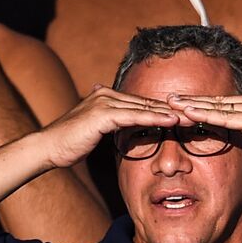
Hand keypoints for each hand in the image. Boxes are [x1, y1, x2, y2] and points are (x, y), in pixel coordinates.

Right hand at [40, 85, 178, 168]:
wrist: (47, 148)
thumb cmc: (69, 144)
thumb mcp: (94, 131)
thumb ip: (109, 125)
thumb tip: (122, 127)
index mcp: (106, 97)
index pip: (141, 103)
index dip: (162, 109)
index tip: (183, 115)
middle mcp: (106, 95)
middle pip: (146, 102)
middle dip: (171, 108)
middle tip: (194, 113)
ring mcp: (104, 102)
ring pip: (144, 107)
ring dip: (168, 112)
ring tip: (189, 117)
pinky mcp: (103, 114)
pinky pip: (134, 116)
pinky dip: (154, 118)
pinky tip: (171, 121)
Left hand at [166, 92, 241, 178]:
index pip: (228, 104)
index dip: (206, 104)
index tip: (187, 104)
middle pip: (220, 100)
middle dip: (194, 99)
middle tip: (170, 97)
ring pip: (219, 106)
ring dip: (193, 104)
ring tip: (171, 103)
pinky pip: (226, 117)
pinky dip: (205, 115)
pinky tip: (189, 114)